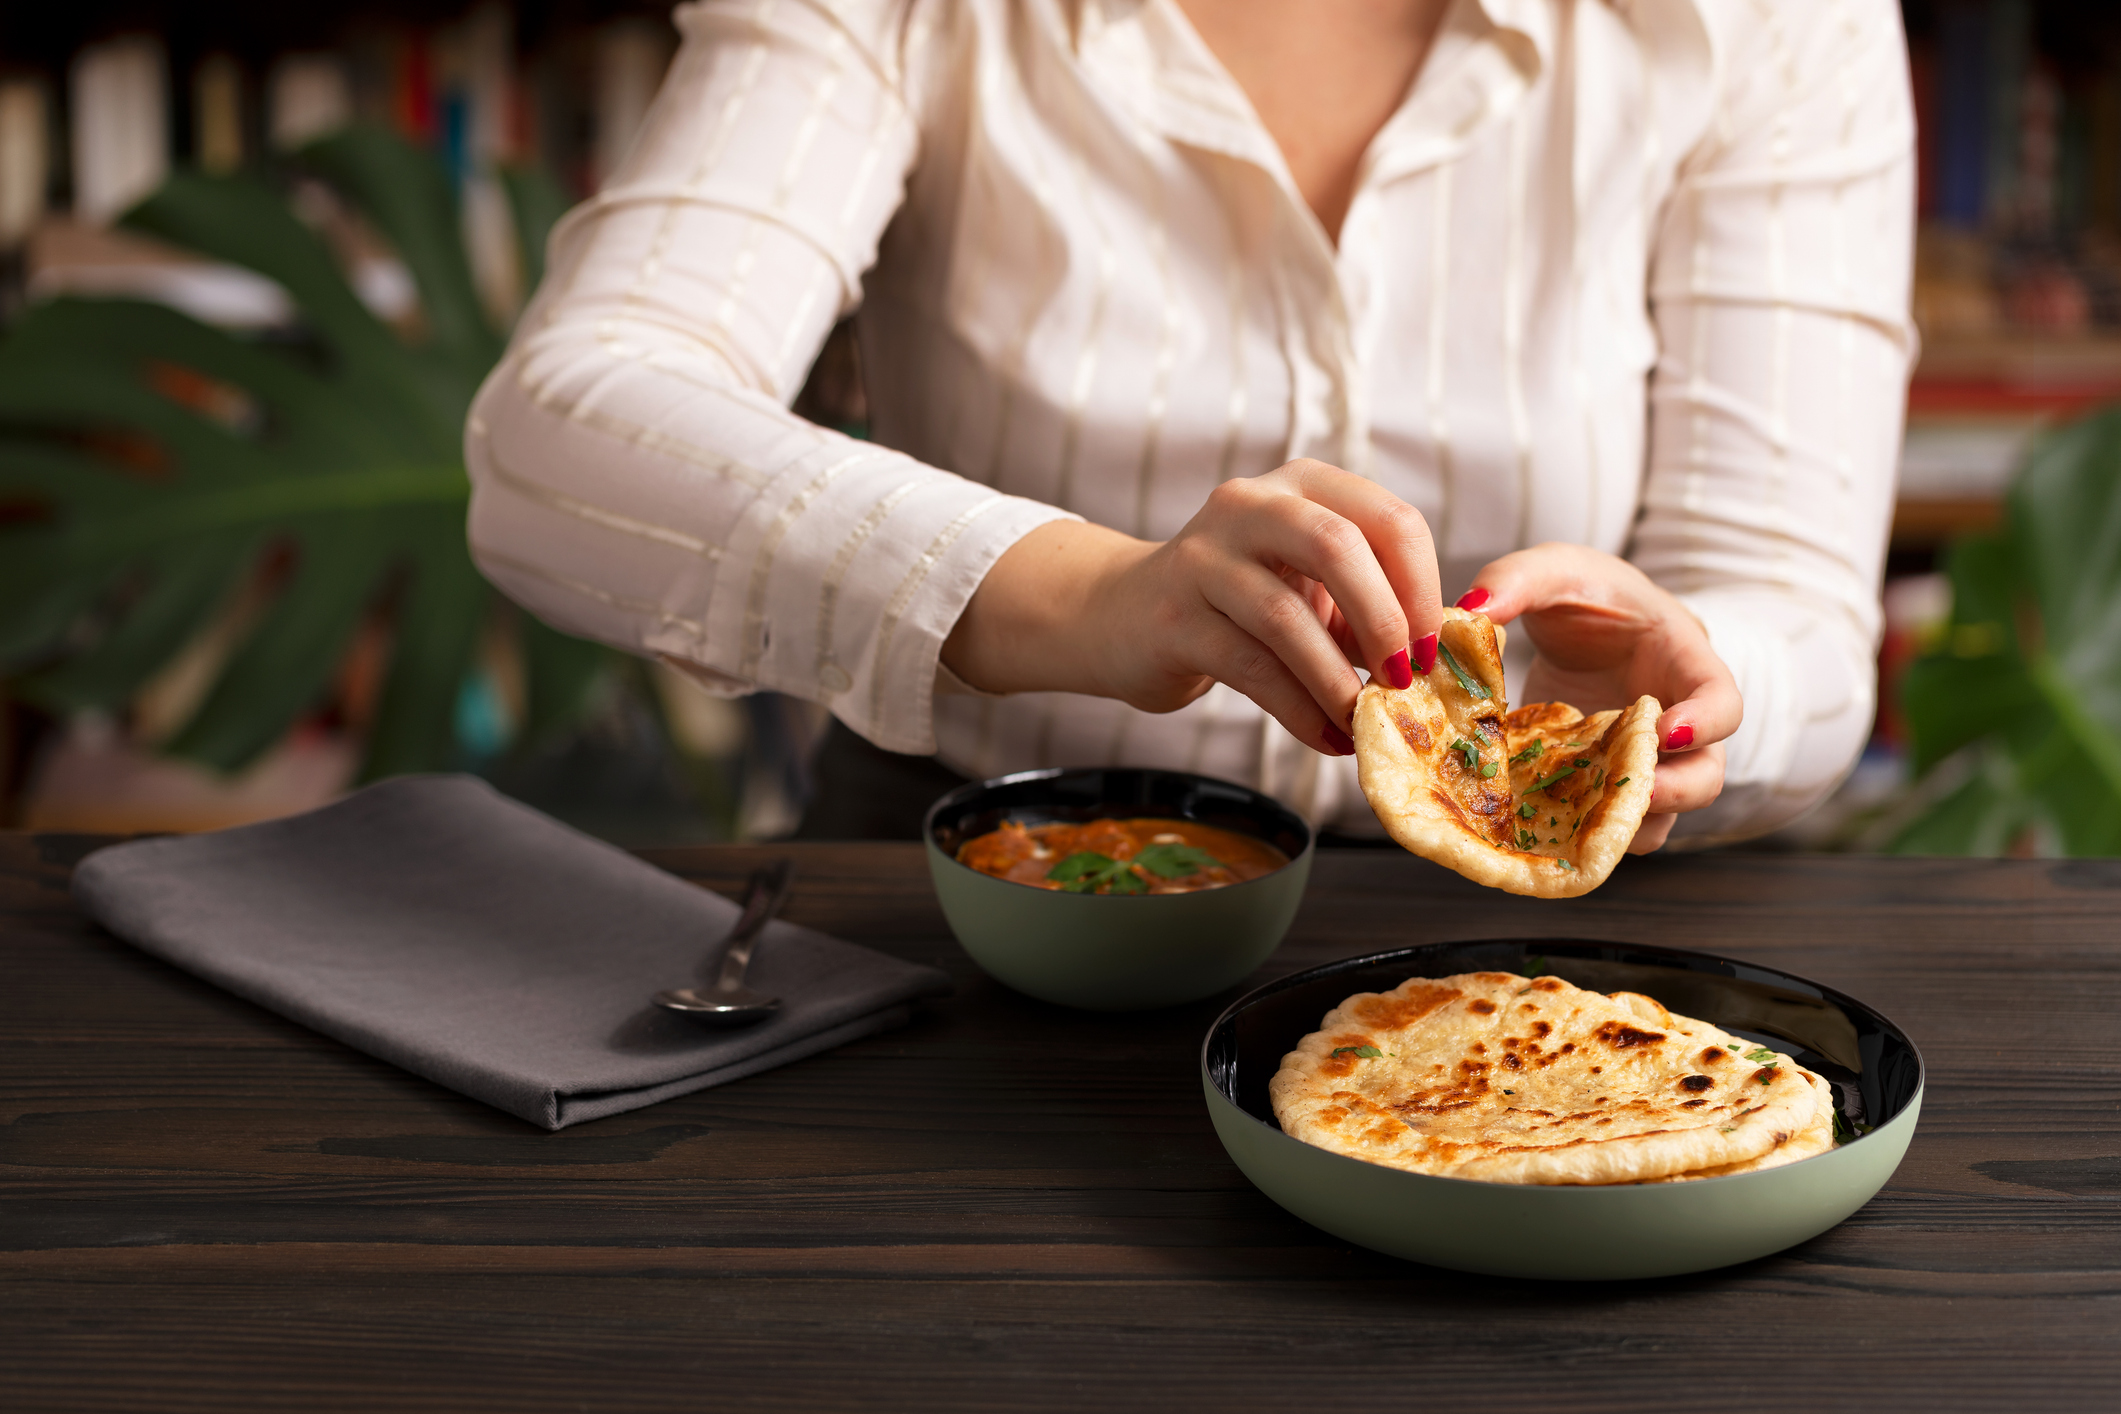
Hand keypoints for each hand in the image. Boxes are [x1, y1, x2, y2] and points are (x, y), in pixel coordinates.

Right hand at [942, 459, 1442, 754]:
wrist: (1123, 615)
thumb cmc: (1238, 601)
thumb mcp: (1308, 582)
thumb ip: (1366, 603)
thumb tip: (1433, 658)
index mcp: (1302, 486)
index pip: (1387, 518)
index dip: (1423, 586)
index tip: (1436, 648)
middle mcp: (1250, 505)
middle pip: (1339, 545)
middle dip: (1387, 620)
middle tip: (1406, 678)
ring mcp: (1204, 558)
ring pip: (1288, 616)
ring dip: (1338, 679)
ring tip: (1364, 720)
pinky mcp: (1175, 618)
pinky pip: (1251, 668)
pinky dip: (1299, 710)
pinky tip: (1325, 737)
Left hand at [1458, 544, 1739, 852]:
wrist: (1580, 619)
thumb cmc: (1587, 592)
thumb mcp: (1554, 570)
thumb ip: (1518, 579)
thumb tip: (1471, 611)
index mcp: (1683, 662)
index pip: (1724, 702)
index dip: (1706, 724)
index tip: (1666, 733)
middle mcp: (1676, 721)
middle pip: (1705, 776)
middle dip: (1673, 794)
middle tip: (1628, 798)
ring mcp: (1642, 758)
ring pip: (1659, 814)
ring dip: (1624, 826)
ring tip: (1573, 821)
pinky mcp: (1604, 782)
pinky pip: (1606, 821)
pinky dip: (1579, 829)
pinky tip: (1534, 821)